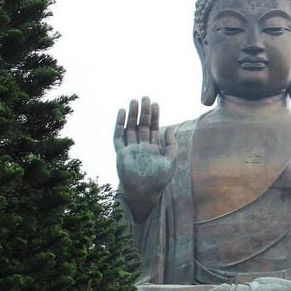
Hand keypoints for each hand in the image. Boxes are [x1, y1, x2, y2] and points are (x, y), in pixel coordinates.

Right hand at [114, 97, 176, 221]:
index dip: (154, 116)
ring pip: (130, 128)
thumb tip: (169, 129)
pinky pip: (118, 136)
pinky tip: (122, 112)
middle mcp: (141, 147)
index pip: (153, 128)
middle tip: (145, 97)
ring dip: (132, 115)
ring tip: (134, 101)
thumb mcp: (171, 161)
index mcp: (152, 148)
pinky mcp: (120, 153)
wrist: (144, 192)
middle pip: (141, 125)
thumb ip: (172, 145)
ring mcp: (130, 149)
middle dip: (143, 112)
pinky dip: (119, 124)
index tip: (156, 104)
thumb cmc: (159, 179)